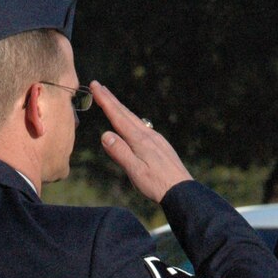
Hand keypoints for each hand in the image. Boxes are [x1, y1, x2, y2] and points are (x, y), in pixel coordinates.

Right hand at [91, 81, 192, 202]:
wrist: (182, 191)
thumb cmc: (157, 184)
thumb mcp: (135, 171)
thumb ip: (120, 153)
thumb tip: (105, 134)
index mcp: (140, 140)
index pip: (118, 117)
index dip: (105, 101)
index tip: (95, 86)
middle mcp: (148, 135)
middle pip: (126, 114)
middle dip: (111, 99)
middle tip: (99, 86)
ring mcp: (157, 140)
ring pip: (135, 120)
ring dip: (121, 109)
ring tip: (112, 101)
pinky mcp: (161, 146)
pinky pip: (142, 127)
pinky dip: (132, 120)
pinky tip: (133, 123)